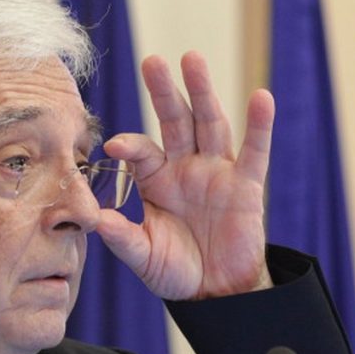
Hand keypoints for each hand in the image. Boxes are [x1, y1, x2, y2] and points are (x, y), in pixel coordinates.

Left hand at [96, 51, 274, 300]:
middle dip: (165, 92)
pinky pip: (255, 152)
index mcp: (156, 179)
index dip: (130, 145)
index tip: (113, 146)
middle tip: (152, 61)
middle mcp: (185, 167)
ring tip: (193, 59)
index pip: (142, 151)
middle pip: (175, 121)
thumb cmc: (176, 270)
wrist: (216, 293)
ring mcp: (217, 172)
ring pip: (210, 124)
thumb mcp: (143, 256)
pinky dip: (259, 126)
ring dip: (202, 92)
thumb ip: (122, 237)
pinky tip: (260, 98)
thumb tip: (93, 219)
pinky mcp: (247, 186)